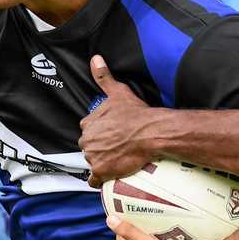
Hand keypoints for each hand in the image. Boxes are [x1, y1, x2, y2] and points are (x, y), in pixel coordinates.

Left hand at [80, 55, 159, 187]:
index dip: (100, 133)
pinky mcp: (101, 172)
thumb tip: (95, 59)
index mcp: (88, 124)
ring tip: (117, 160)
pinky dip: (99, 180)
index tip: (111, 134)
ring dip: (102, 162)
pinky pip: (94, 180)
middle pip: (89, 147)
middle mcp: (87, 141)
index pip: (88, 130)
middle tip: (116, 147)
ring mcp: (93, 157)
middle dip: (99, 148)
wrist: (151, 133)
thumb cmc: (136, 113)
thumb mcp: (118, 92)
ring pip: (92, 162)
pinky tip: (109, 176)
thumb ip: (104, 77)